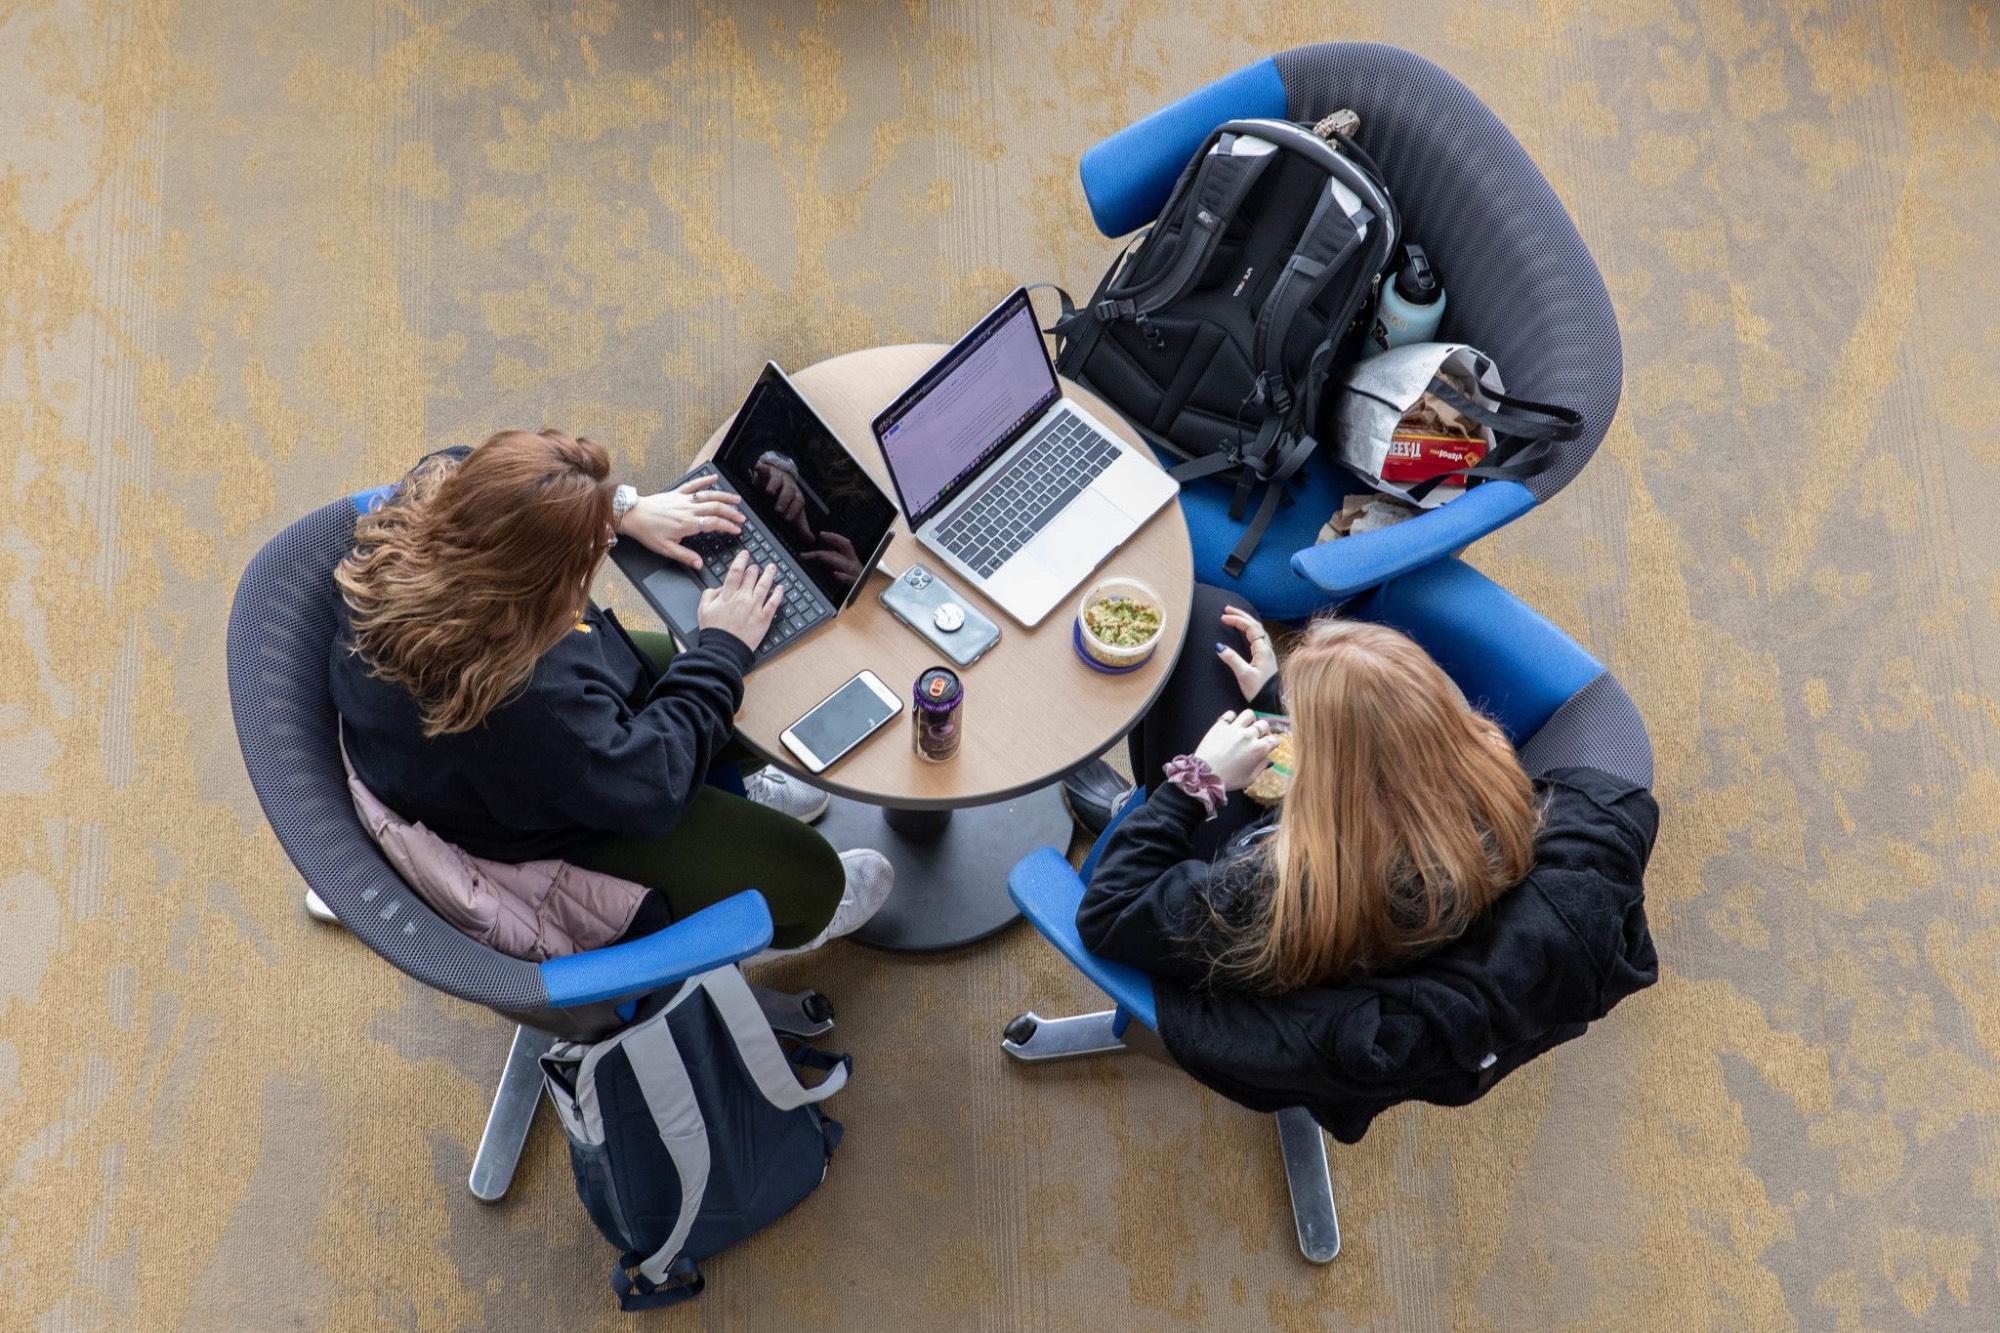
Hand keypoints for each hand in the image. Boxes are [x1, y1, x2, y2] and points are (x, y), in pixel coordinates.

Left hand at [620, 474, 745, 568]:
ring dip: (724, 496)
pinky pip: (693, 485)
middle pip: (715, 508)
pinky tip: (714, 478)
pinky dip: (704, 480)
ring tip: (737, 500)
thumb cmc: (647, 532)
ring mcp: (683, 500)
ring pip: (708, 495)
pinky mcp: (676, 493)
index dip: (727, 526)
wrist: (632, 515)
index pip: (713, 523)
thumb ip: (685, 556)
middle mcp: (688, 510)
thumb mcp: (666, 549)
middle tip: (742, 518)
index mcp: (687, 524)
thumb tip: (699, 564)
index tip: (737, 530)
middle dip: (731, 512)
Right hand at [697, 551, 783, 649]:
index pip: (736, 572)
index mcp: (727, 595)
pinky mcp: (764, 618)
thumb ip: (709, 594)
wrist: (724, 649)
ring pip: (764, 586)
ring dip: (769, 575)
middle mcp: (742, 598)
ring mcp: (755, 607)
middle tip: (756, 565)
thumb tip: (718, 588)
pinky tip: (780, 588)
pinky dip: (778, 594)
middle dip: (754, 568)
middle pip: (751, 577)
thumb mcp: (703, 610)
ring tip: (772, 568)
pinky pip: (774, 603)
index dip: (741, 560)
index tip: (745, 554)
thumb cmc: (713, 631)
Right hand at [753, 459, 810, 537]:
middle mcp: (788, 486)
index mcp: (796, 496)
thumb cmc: (786, 498)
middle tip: (778, 510)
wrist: (778, 477)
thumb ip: (801, 527)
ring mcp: (778, 477)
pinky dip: (761, 468)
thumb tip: (811, 540)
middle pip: (789, 491)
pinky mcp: (768, 470)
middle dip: (785, 500)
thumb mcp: (794, 512)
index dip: (794, 509)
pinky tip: (757, 469)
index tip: (788, 518)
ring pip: (778, 479)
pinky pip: (766, 468)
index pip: (799, 502)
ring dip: (774, 486)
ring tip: (769, 493)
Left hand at [799, 531, 861, 589]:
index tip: (821, 534)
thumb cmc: (856, 583)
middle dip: (824, 550)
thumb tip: (818, 555)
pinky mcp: (858, 586)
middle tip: (806, 554)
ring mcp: (857, 576)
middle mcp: (856, 565)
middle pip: (842, 552)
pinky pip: (852, 580)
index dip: (833, 537)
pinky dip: (844, 577)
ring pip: (845, 564)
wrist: (871, 597)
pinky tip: (836, 574)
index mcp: (852, 560)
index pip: (844, 544)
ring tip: (818, 556)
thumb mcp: (845, 570)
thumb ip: (835, 561)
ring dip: (831, 559)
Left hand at [1192, 709, 1281, 791]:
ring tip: (1245, 727)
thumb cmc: (1228, 780)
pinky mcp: (1220, 725)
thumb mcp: (1249, 779)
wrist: (1205, 775)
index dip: (1272, 743)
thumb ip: (1261, 768)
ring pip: (1249, 714)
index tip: (1268, 745)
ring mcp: (1234, 729)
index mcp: (1259, 749)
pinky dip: (1232, 717)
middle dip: (1263, 730)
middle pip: (1264, 725)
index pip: (1274, 740)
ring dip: (1250, 720)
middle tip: (1257, 737)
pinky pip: (1230, 714)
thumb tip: (1267, 760)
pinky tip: (1230, 725)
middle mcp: (1249, 736)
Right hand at [1216, 604, 1278, 702]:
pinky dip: (1249, 630)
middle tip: (1227, 609)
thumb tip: (1219, 646)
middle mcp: (1266, 649)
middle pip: (1255, 625)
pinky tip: (1244, 632)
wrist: (1272, 704)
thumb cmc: (1260, 691)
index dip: (1237, 620)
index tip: (1223, 618)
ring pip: (1257, 631)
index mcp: (1262, 650)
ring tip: (1233, 616)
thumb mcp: (1244, 675)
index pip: (1250, 627)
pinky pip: (1257, 638)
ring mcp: (1266, 653)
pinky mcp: (1264, 659)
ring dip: (1245, 621)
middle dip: (1241, 615)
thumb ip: (1232, 659)